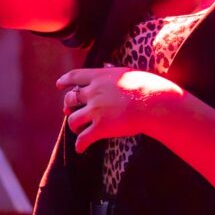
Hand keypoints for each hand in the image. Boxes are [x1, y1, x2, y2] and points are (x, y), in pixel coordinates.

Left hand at [56, 67, 183, 152]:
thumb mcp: (128, 72)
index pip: (75, 76)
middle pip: (70, 99)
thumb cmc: (148, 86)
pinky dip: (80, 145)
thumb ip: (113, 71)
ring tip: (80, 130)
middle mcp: (94, 92)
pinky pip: (82, 139)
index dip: (65, 81)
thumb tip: (106, 65)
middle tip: (70, 111)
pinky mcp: (101, 127)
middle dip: (68, 106)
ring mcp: (96, 110)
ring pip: (72, 120)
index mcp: (101, 76)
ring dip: (74, 126)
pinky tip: (81, 148)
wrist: (155, 102)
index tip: (59, 84)